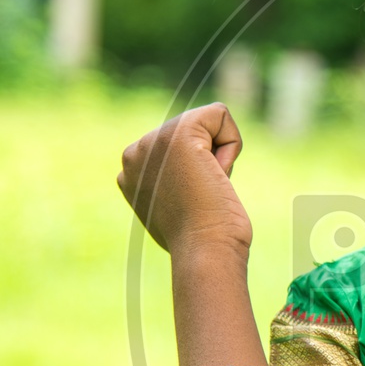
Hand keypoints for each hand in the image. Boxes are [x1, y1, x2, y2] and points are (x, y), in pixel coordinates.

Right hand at [117, 102, 252, 256]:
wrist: (204, 252)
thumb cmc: (198, 242)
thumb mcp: (175, 210)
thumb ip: (172, 185)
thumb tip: (188, 178)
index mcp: (131, 172)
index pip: (179, 148)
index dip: (198, 172)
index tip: (191, 201)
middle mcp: (134, 153)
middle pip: (194, 132)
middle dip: (210, 161)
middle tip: (202, 195)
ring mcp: (153, 141)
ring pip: (207, 123)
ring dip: (220, 156)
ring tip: (207, 187)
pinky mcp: (179, 132)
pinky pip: (219, 114)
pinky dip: (231, 143)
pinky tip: (217, 173)